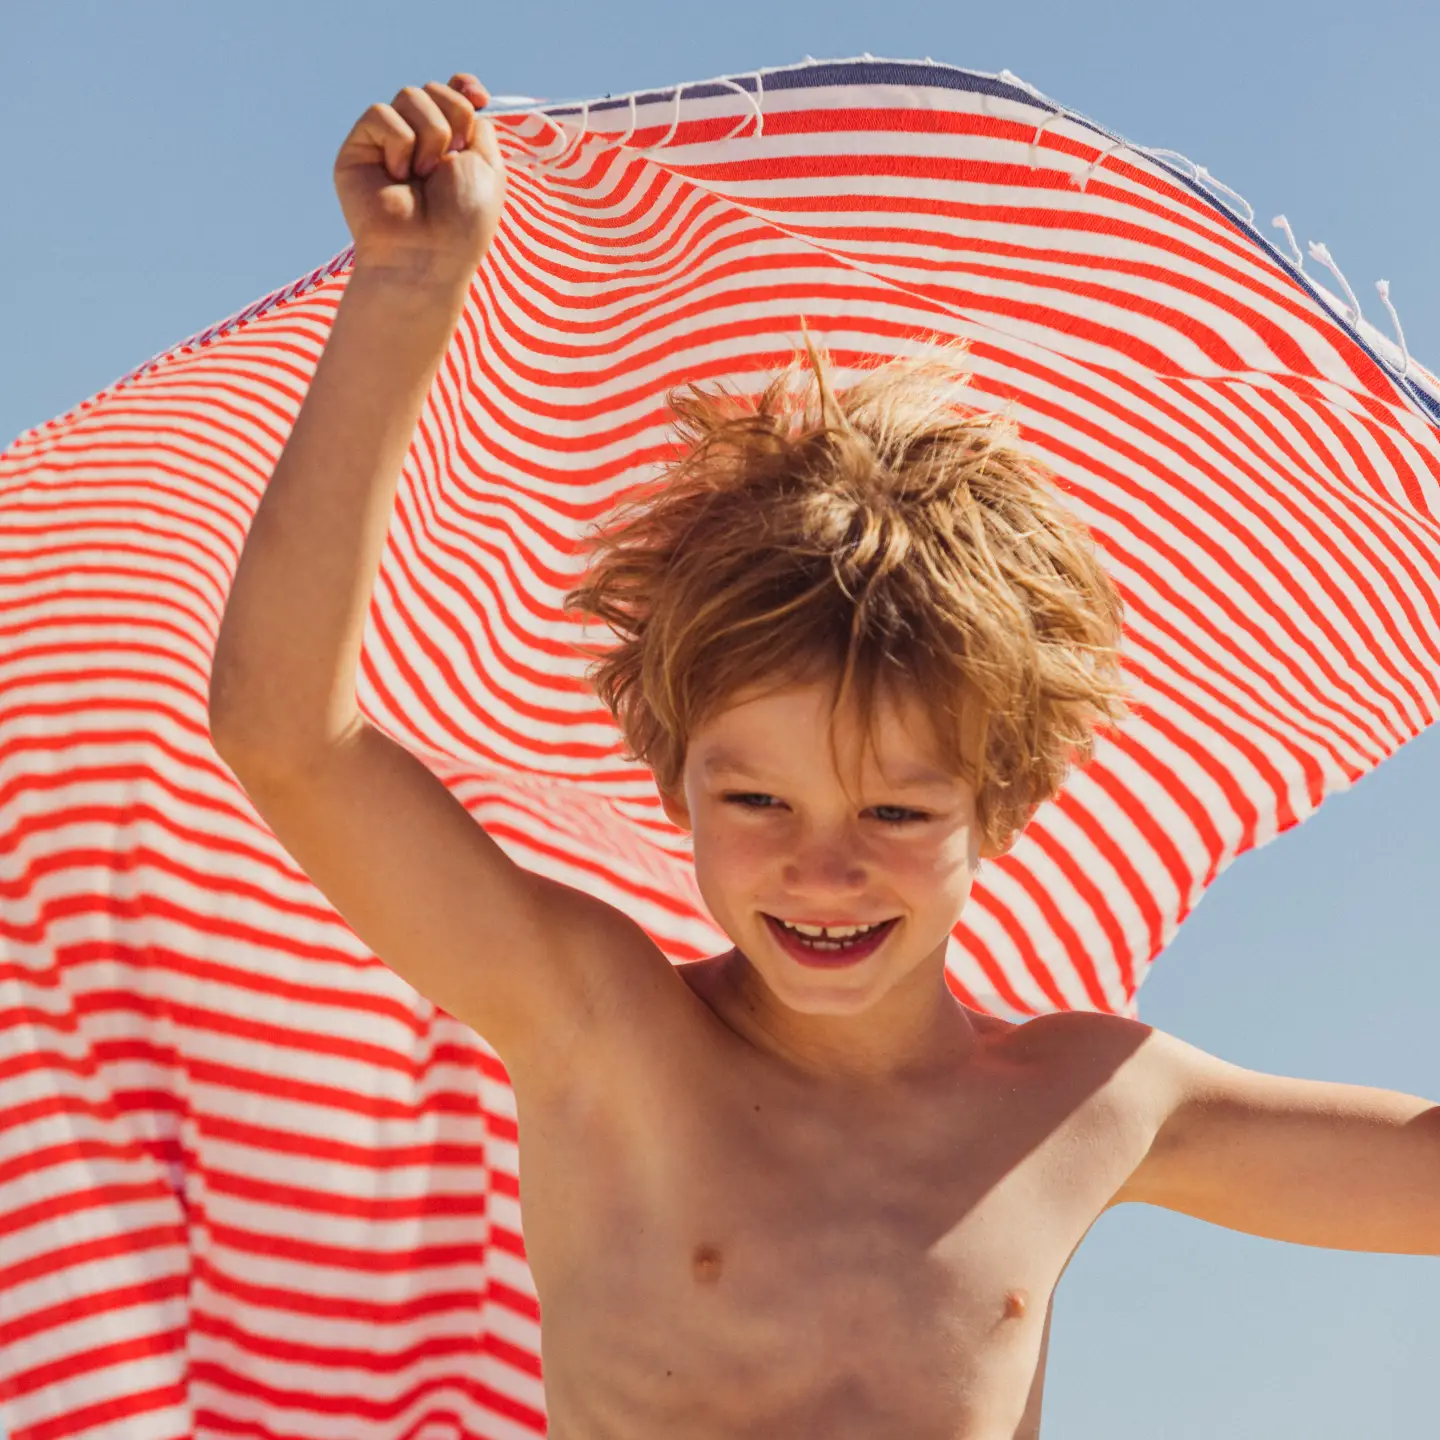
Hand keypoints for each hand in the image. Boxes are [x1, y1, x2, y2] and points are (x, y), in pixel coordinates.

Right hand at [333, 73, 506, 281]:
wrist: (428, 255)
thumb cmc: (462, 223)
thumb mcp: (487, 168)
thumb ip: (479, 125)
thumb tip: (468, 93)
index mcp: (452, 145)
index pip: (454, 91)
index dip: (464, 88)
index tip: (478, 99)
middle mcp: (419, 141)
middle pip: (434, 89)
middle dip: (452, 120)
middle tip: (448, 165)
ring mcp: (387, 144)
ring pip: (410, 96)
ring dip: (430, 136)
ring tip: (423, 177)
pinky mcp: (359, 149)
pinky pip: (381, 114)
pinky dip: (399, 143)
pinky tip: (398, 177)